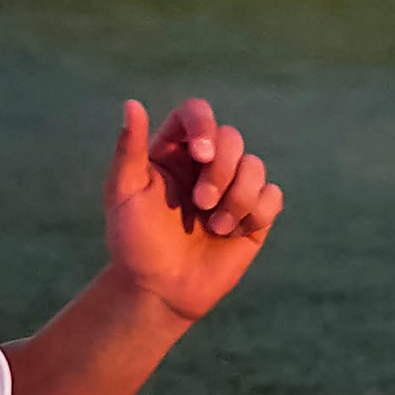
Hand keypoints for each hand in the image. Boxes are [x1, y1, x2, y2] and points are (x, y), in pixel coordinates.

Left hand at [103, 97, 284, 323]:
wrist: (159, 290)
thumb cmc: (134, 242)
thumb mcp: (122, 194)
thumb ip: (129, 149)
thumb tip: (132, 103)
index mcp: (174, 151)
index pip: (196, 113)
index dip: (204, 125)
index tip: (201, 153)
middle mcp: (205, 165)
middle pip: (232, 138)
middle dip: (221, 172)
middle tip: (201, 204)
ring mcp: (231, 189)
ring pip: (256, 166)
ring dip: (238, 198)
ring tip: (215, 227)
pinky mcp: (253, 215)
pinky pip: (272, 196)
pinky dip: (256, 213)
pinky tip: (233, 234)